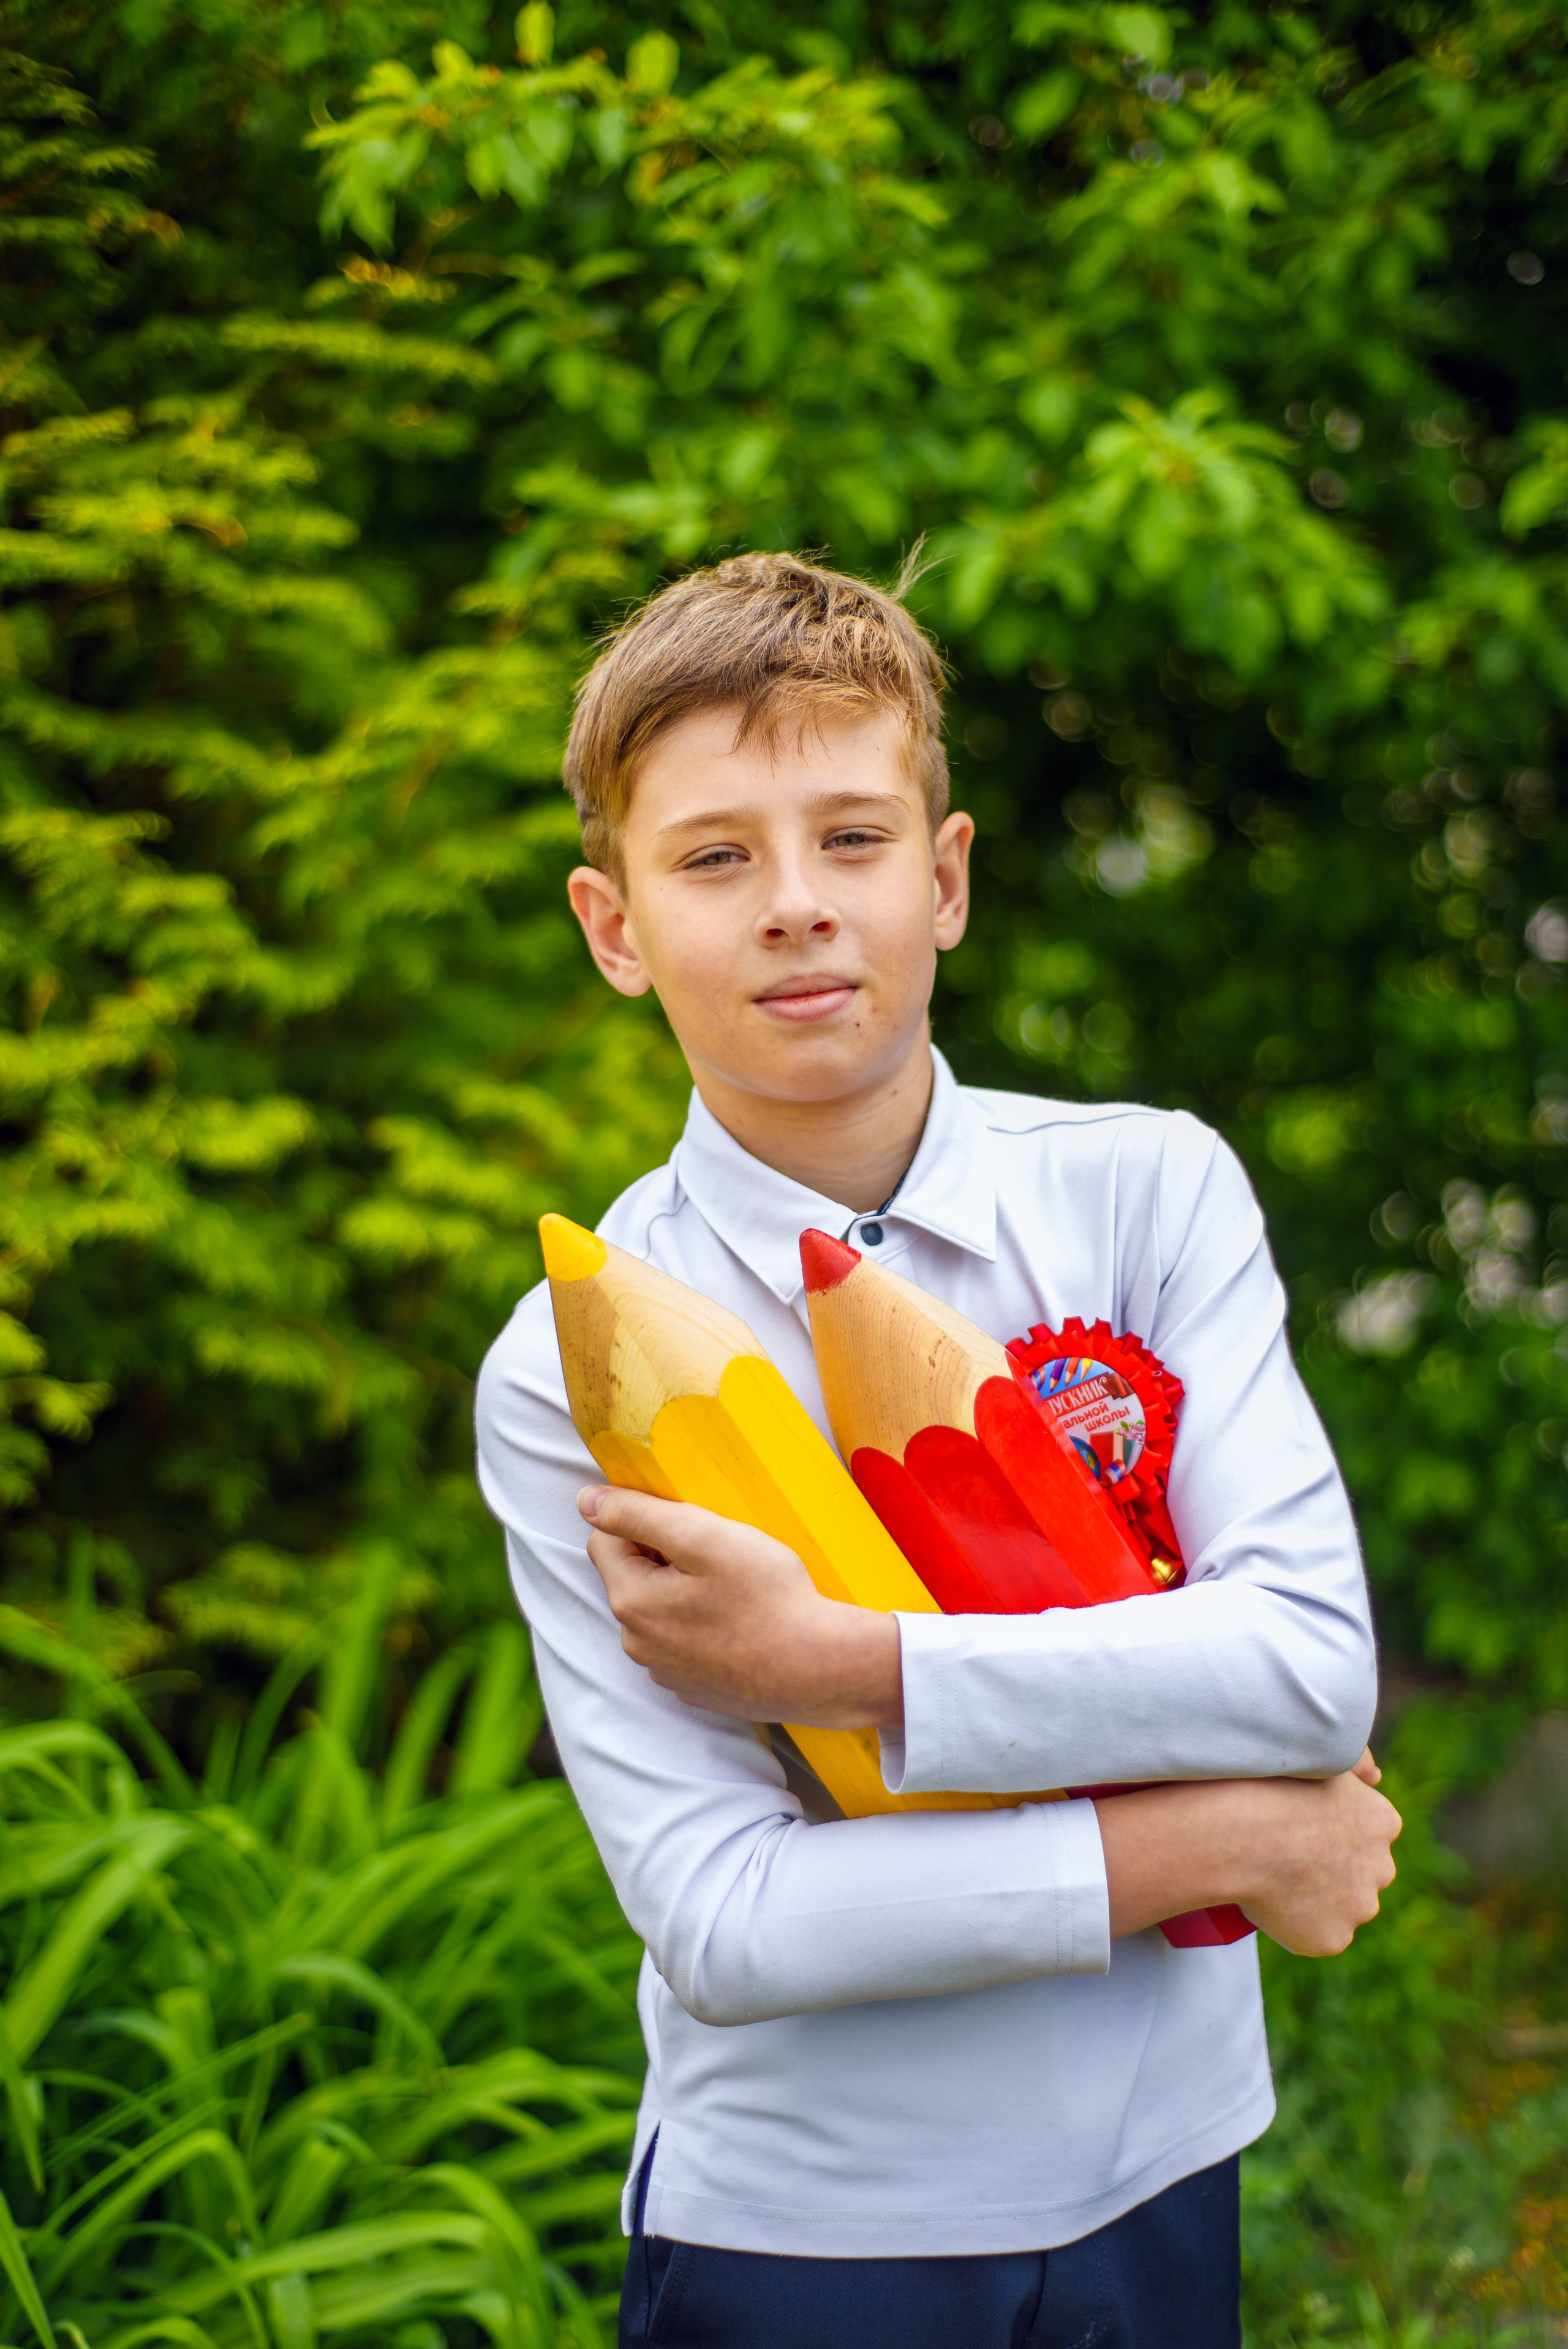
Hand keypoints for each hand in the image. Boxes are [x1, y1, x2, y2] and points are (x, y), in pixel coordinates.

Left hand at [579, 1486, 904, 1727]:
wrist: (819, 1669)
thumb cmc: (767, 1598)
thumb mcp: (703, 1536)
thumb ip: (637, 1514)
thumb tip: (586, 1500)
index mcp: (631, 1602)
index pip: (605, 1539)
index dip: (646, 1522)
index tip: (693, 1528)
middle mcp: (636, 1644)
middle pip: (632, 1575)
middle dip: (665, 1557)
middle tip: (720, 1557)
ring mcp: (665, 1672)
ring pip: (658, 1609)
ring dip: (683, 1591)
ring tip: (734, 1591)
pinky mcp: (694, 1688)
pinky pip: (682, 1642)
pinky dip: (702, 1626)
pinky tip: (741, 1623)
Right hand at [1233, 1749, 1401, 1953]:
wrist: (1237, 1833)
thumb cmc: (1268, 1786)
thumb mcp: (1319, 1757)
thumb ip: (1354, 1762)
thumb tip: (1376, 1776)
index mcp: (1382, 1821)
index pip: (1366, 1834)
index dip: (1331, 1833)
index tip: (1299, 1827)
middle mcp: (1381, 1867)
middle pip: (1360, 1873)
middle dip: (1332, 1869)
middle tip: (1283, 1854)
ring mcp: (1360, 1907)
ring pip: (1341, 1907)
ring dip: (1317, 1899)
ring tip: (1271, 1878)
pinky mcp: (1333, 1938)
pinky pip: (1318, 1935)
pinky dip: (1297, 1926)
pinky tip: (1270, 1905)